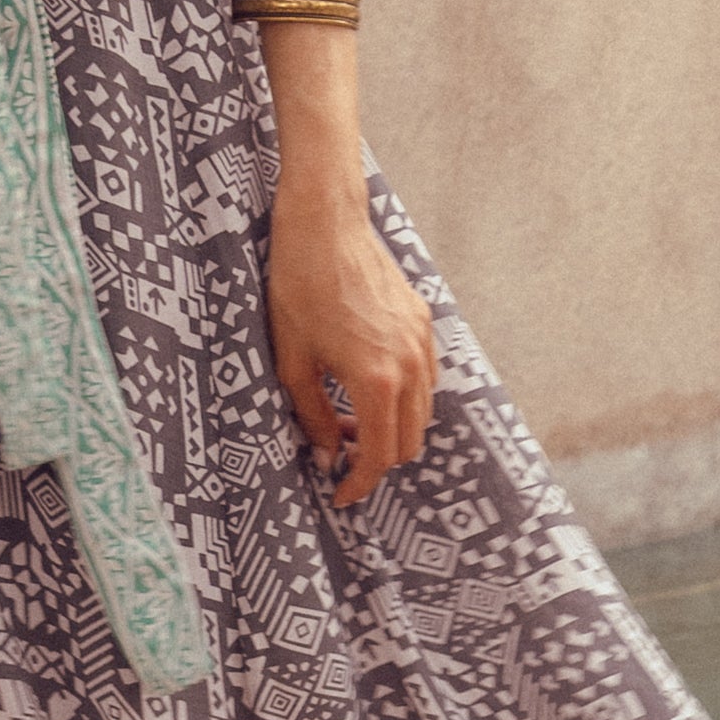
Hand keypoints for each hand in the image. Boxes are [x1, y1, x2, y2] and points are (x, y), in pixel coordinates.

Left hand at [267, 178, 438, 507]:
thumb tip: (327, 454)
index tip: (339, 494)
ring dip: (391, 428)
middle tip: (338, 454)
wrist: (325, 224)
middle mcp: (410, 366)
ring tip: (349, 418)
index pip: (379, 456)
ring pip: (422, 412)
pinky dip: (403, 398)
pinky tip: (367, 385)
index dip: (359, 484)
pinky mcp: (423, 321)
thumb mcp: (293, 361)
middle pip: (409, 442)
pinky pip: (425, 379)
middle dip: (376, 459)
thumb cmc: (298, 288)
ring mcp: (422, 342)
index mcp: (376, 381)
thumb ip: (313, 415)